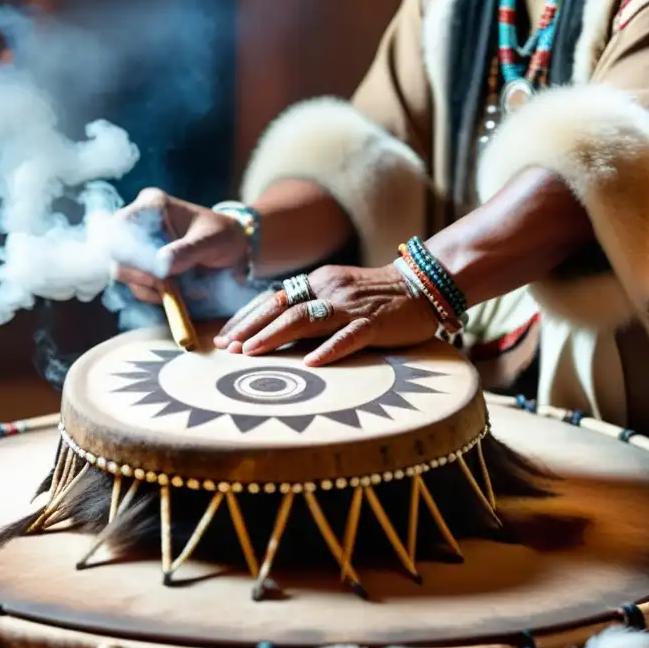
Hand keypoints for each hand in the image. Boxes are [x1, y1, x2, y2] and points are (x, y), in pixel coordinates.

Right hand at [113, 188, 248, 303]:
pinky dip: (150, 293)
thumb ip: (187, 251)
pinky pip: (135, 284)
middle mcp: (139, 222)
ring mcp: (138, 245)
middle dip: (138, 274)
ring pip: (123, 271)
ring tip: (176, 289)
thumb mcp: (211, 242)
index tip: (151, 271)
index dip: (127, 249)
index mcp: (153, 205)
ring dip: (147, 287)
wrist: (231, 250)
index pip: (121, 224)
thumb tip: (160, 264)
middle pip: (116, 252)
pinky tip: (171, 292)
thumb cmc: (223, 237)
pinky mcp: (142, 265)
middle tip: (165, 285)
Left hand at [214, 264, 438, 365]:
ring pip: (306, 319)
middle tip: (226, 349)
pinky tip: (310, 364)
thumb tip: (275, 332)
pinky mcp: (375, 323)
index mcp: (317, 283)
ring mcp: (351, 307)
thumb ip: (311, 308)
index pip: (274, 299)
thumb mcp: (338, 294)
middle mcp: (329, 290)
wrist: (425, 284)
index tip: (223, 338)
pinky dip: (328, 350)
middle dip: (250, 329)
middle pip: (281, 308)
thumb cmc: (378, 296)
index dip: (246, 318)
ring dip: (274, 336)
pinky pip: (349, 336)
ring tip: (251, 353)